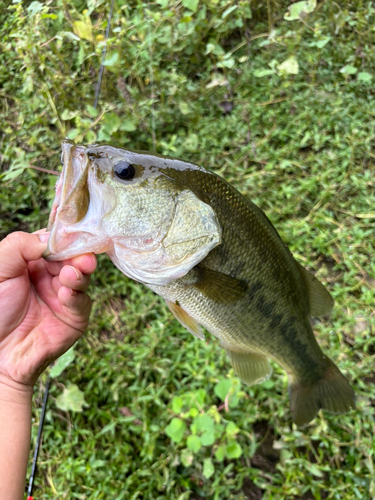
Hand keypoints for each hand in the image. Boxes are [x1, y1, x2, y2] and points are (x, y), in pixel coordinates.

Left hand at [0, 231, 96, 390]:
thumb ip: (19, 246)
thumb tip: (49, 239)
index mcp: (33, 261)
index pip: (55, 242)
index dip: (64, 237)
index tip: (71, 232)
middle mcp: (52, 275)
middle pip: (74, 256)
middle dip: (79, 253)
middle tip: (81, 255)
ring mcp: (65, 295)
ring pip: (82, 276)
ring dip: (80, 272)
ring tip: (71, 274)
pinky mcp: (75, 317)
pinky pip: (82, 302)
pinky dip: (77, 295)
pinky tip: (67, 292)